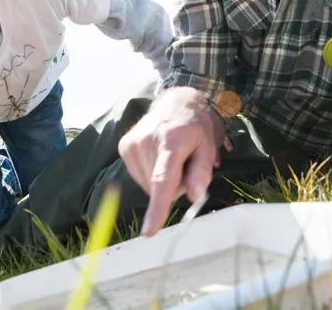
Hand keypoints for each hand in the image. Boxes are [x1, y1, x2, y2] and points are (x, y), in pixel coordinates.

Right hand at [118, 86, 225, 235]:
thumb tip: (195, 196)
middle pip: (159, 187)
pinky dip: (151, 174)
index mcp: (170, 141)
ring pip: (148, 185)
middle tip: (185, 164)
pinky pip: (140, 177)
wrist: (175, 101)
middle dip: (174, 185)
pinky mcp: (123, 147)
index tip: (149, 231)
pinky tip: (158, 157)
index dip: (157, 207)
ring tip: (172, 157)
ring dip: (162, 180)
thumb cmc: (196, 125)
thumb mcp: (208, 145)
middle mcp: (146, 142)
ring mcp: (131, 144)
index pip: (163, 179)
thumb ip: (202, 171)